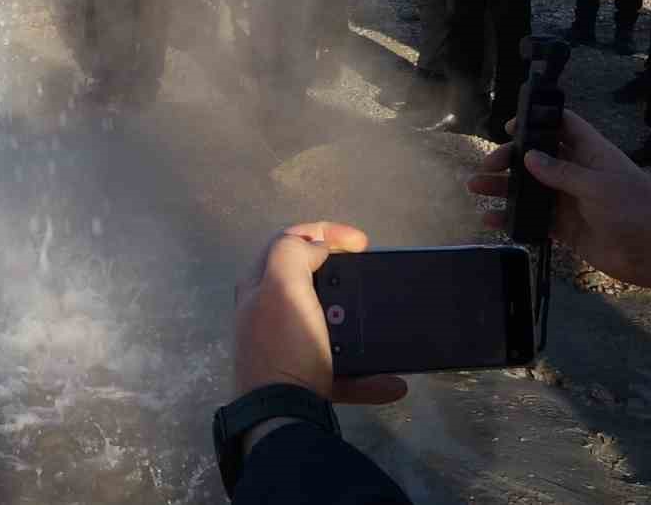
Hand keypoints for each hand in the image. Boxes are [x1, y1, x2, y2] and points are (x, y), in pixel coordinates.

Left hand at [235, 221, 408, 404]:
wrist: (281, 418)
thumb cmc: (284, 346)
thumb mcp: (284, 286)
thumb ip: (295, 253)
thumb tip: (316, 250)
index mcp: (258, 286)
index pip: (288, 241)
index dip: (325, 231)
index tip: (362, 243)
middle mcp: (267, 315)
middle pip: (307, 281)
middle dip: (340, 274)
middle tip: (367, 274)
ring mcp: (285, 349)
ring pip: (326, 326)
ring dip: (356, 324)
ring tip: (375, 323)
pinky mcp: (304, 382)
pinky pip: (341, 373)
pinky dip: (367, 377)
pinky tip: (392, 384)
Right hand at [466, 110, 650, 323]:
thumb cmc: (634, 210)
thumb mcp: (598, 185)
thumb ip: (561, 171)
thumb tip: (529, 156)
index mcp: (592, 154)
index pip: (564, 126)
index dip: (539, 121)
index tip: (511, 126)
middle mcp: (577, 173)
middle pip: (538, 157)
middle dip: (511, 158)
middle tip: (489, 165)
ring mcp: (569, 201)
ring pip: (530, 188)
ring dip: (504, 187)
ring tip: (475, 187)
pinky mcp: (564, 227)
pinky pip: (532, 218)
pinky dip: (511, 218)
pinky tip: (490, 220)